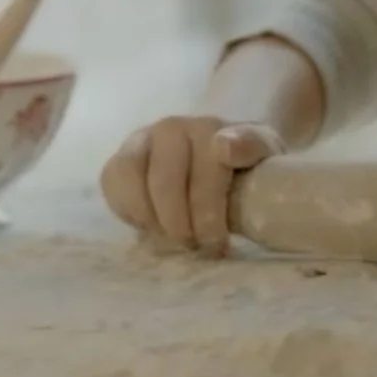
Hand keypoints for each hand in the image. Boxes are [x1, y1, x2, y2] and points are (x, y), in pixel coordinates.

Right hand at [99, 115, 285, 256]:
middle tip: (197, 249)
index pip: (205, 164)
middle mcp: (172, 128)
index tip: (218, 241)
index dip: (208, 209)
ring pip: (132, 180)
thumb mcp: (262, 155)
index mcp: (210, 127)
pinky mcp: (120, 159)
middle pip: (166, 181)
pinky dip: (130, 212)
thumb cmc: (244, 166)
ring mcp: (142, 141)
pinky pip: (113, 185)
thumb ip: (252, 146)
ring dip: (152, 219)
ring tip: (173, 240)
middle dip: (181, 224)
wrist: (220, 157)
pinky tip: (152, 226)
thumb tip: (224, 147)